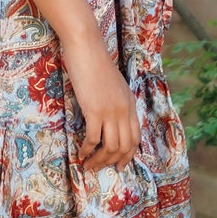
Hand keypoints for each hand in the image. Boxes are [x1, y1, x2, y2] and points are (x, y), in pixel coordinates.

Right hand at [63, 36, 141, 173]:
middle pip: (125, 146)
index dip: (128, 155)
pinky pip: (94, 139)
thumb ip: (116, 102)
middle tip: (99, 168)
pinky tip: (80, 154)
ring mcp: (111, 111)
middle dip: (113, 162)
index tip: (119, 165)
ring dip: (99, 161)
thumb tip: (110, 119)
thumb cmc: (96, 63)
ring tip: (88, 166)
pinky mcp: (95, 110)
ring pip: (110, 147)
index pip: (136, 138)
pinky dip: (87, 150)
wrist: (87, 49)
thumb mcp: (114, 85)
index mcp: (130, 104)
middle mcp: (124, 110)